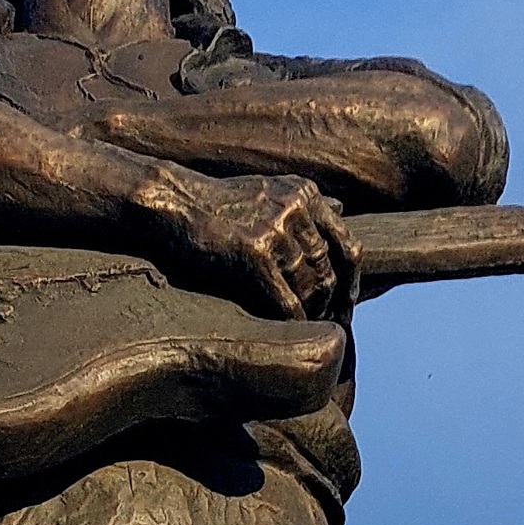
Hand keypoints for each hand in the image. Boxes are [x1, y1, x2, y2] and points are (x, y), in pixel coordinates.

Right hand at [161, 172, 360, 318]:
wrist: (174, 200)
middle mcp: (297, 208)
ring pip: (310, 287)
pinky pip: (286, 300)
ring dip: (310, 316)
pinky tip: (287, 333)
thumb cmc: (216, 203)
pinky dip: (292, 321)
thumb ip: (303, 204)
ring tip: (304, 333)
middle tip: (328, 329)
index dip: (350, 282)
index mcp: (305, 193)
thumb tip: (341, 209)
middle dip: (332, 304)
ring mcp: (276, 229)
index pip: (346, 245)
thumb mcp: (268, 191)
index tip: (345, 306)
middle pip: (331, 270)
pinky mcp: (254, 253)